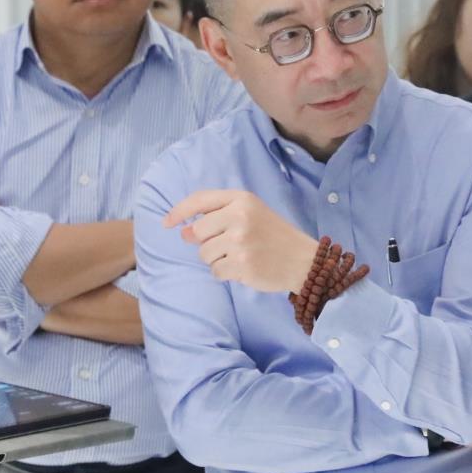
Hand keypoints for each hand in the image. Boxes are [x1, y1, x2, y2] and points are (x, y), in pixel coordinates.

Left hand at [163, 189, 318, 293]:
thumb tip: (184, 232)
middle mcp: (239, 216)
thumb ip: (217, 216)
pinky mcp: (242, 265)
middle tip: (227, 245)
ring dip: (216, 259)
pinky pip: (216, 272)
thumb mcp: (250, 213)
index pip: (199, 200)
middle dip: (205, 243)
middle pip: (197, 231)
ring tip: (239, 257)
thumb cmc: (273, 235)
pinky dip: (225, 273)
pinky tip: (243, 268)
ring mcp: (241, 241)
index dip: (179, 211)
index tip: (167, 222)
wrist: (304, 260)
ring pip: (204, 254)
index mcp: (241, 199)